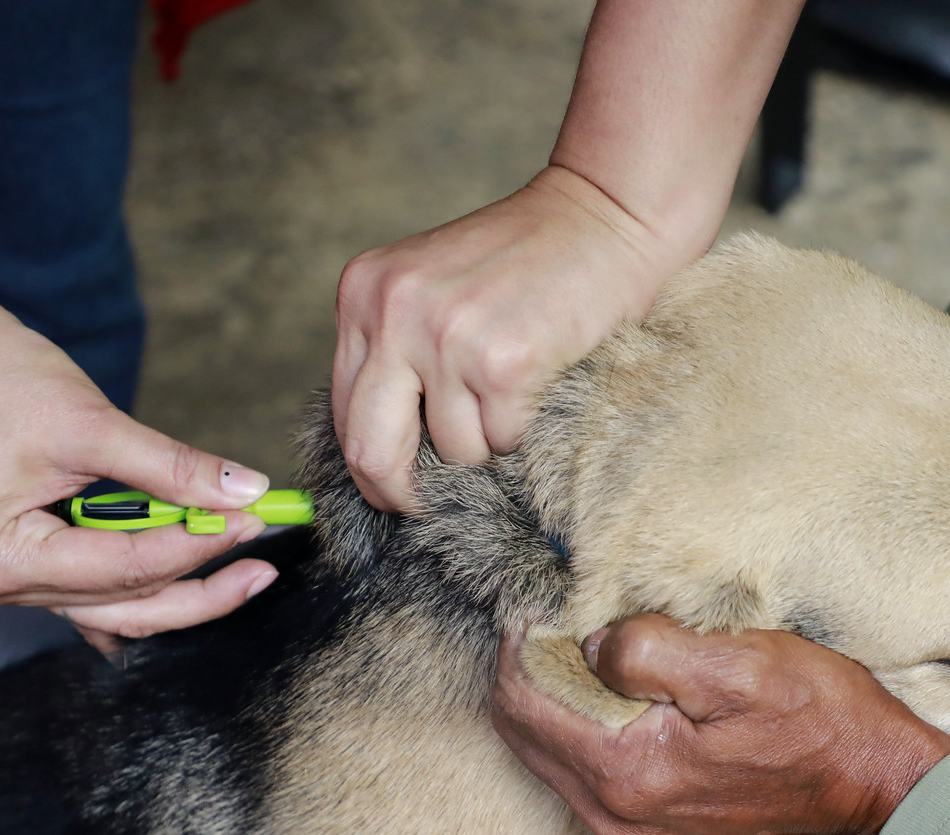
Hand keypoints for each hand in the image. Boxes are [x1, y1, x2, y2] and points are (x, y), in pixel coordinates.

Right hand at [0, 294, 277, 653]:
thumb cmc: (1, 381)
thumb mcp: (94, 424)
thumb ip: (173, 467)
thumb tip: (245, 492)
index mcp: (0, 557)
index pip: (123, 568)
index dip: (195, 547)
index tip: (251, 521)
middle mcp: (2, 584)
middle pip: (125, 605)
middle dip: (199, 585)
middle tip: (261, 565)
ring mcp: (17, 582)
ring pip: (121, 608)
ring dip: (182, 588)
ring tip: (245, 566)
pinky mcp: (37, 566)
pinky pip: (105, 594)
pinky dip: (152, 584)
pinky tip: (201, 580)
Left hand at [331, 166, 690, 511]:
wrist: (606, 212)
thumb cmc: (526, 261)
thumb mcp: (430, 289)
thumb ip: (395, 352)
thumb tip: (381, 457)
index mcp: (362, 294)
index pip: (342, 415)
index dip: (370, 467)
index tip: (396, 488)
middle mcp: (391, 313)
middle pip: (371, 452)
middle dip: (402, 494)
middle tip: (430, 508)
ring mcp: (444, 337)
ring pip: (452, 452)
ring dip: (488, 444)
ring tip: (512, 393)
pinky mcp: (500, 362)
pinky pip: (503, 441)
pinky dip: (526, 429)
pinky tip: (540, 381)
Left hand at [492, 615, 949, 834]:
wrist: (870, 784)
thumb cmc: (816, 717)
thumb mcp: (736, 662)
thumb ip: (646, 650)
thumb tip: (588, 644)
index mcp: (626, 774)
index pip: (521, 705)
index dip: (520, 647)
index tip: (540, 609)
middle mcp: (616, 821)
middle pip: (523, 738)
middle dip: (529, 678)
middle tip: (555, 627)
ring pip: (549, 762)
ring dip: (555, 708)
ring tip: (586, 659)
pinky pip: (583, 788)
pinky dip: (583, 742)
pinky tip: (616, 708)